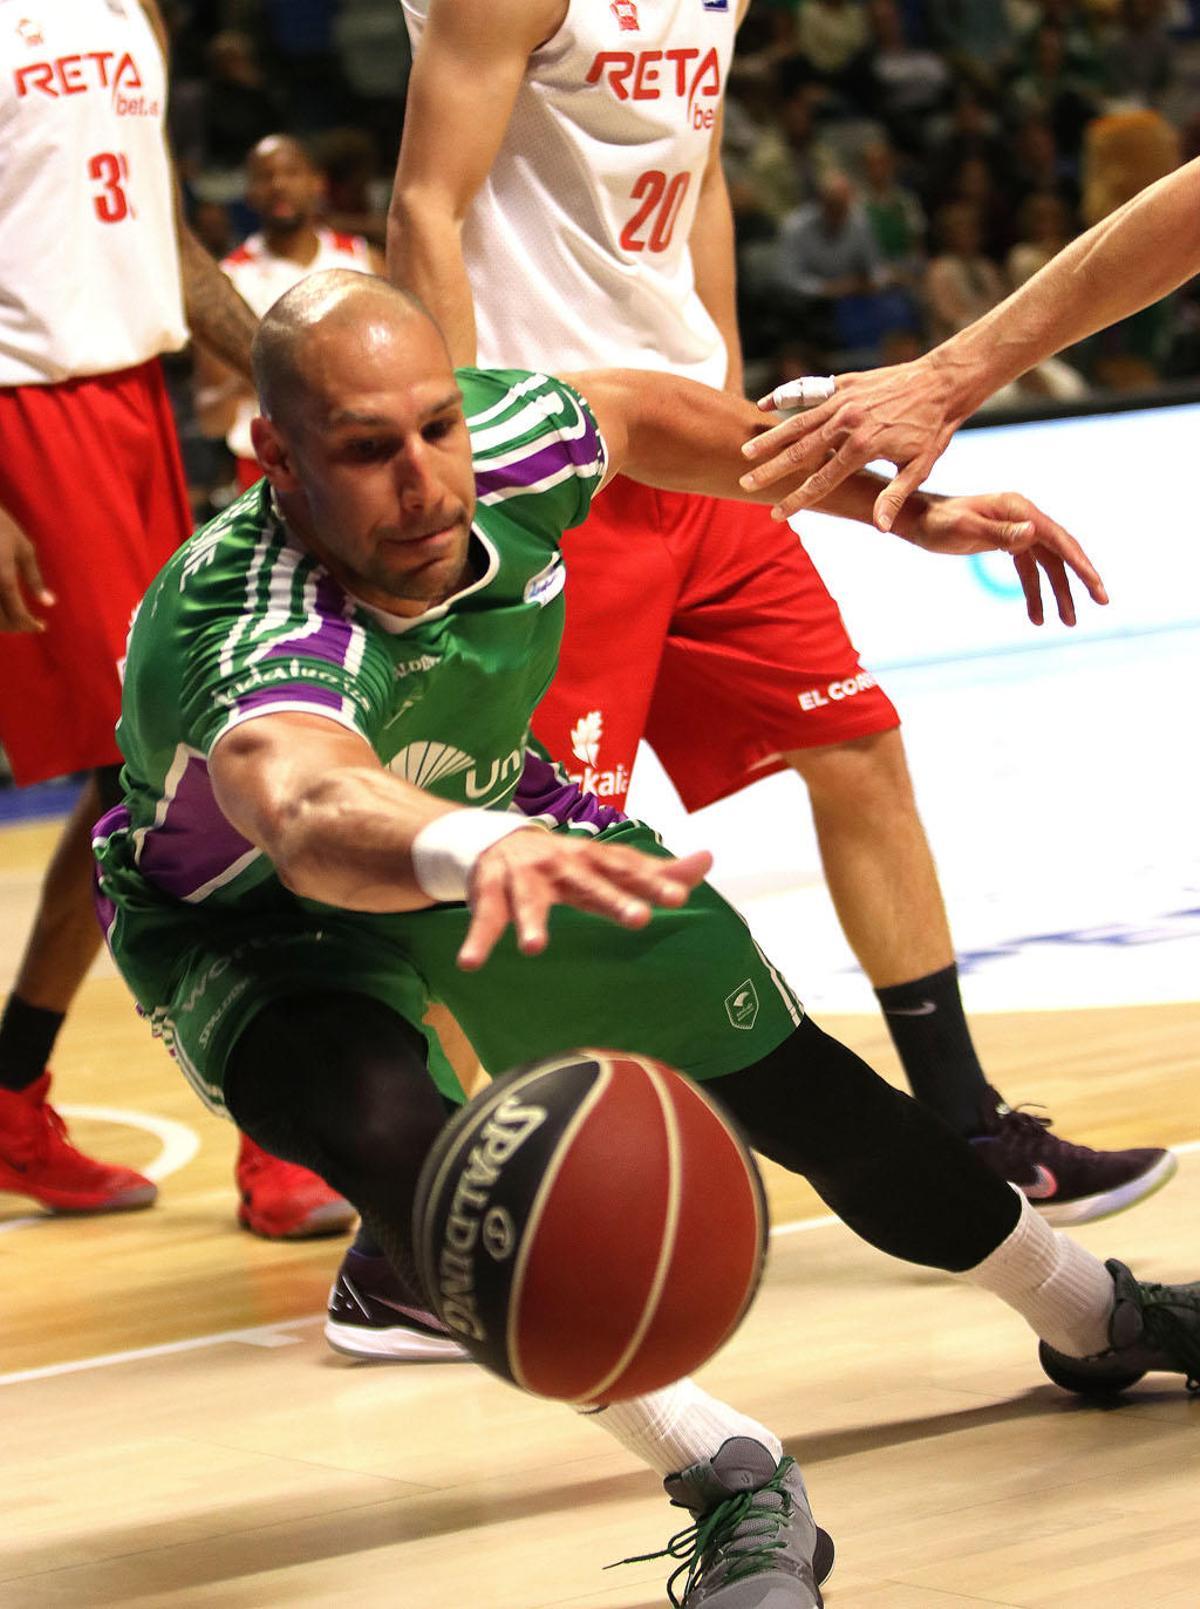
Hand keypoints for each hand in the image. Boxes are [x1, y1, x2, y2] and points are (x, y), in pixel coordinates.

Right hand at [0, 506, 53, 631]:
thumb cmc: (2, 528)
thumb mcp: (24, 550)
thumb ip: (35, 579)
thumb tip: (49, 603)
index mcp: (3, 577)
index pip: (17, 613)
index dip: (30, 624)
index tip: (41, 626)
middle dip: (16, 627)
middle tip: (30, 624)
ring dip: (3, 624)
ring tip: (17, 619)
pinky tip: (3, 610)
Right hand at [457, 832, 712, 970]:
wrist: (496, 839)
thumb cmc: (566, 862)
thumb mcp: (608, 864)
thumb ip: (656, 869)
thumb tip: (708, 859)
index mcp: (594, 859)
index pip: (627, 868)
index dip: (653, 882)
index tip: (680, 898)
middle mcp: (562, 863)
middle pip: (590, 882)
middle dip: (612, 900)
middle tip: (638, 920)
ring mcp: (524, 876)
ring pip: (530, 900)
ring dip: (532, 922)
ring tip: (535, 948)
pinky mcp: (490, 891)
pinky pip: (485, 918)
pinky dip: (477, 940)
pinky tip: (470, 964)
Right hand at [739, 355, 963, 528]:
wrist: (945, 380)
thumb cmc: (935, 427)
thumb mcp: (919, 467)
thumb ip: (894, 496)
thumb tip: (879, 527)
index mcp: (863, 447)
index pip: (821, 481)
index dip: (797, 500)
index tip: (777, 514)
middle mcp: (847, 422)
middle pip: (800, 452)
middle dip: (771, 470)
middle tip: (747, 484)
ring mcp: (844, 400)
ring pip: (798, 422)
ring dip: (771, 438)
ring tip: (747, 451)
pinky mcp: (845, 382)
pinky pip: (808, 392)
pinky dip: (785, 398)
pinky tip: (764, 405)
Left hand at [906, 492, 1108, 625]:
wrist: (918, 520)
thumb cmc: (937, 523)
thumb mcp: (965, 529)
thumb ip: (999, 532)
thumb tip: (1033, 533)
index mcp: (1020, 509)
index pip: (1059, 540)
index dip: (1081, 564)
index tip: (1097, 587)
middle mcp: (1024, 517)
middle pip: (1060, 552)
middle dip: (1080, 580)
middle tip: (1102, 603)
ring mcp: (1018, 530)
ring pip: (1046, 566)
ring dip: (1057, 593)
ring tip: (1068, 622)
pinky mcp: (1007, 543)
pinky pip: (1028, 570)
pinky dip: (1034, 592)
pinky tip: (1037, 616)